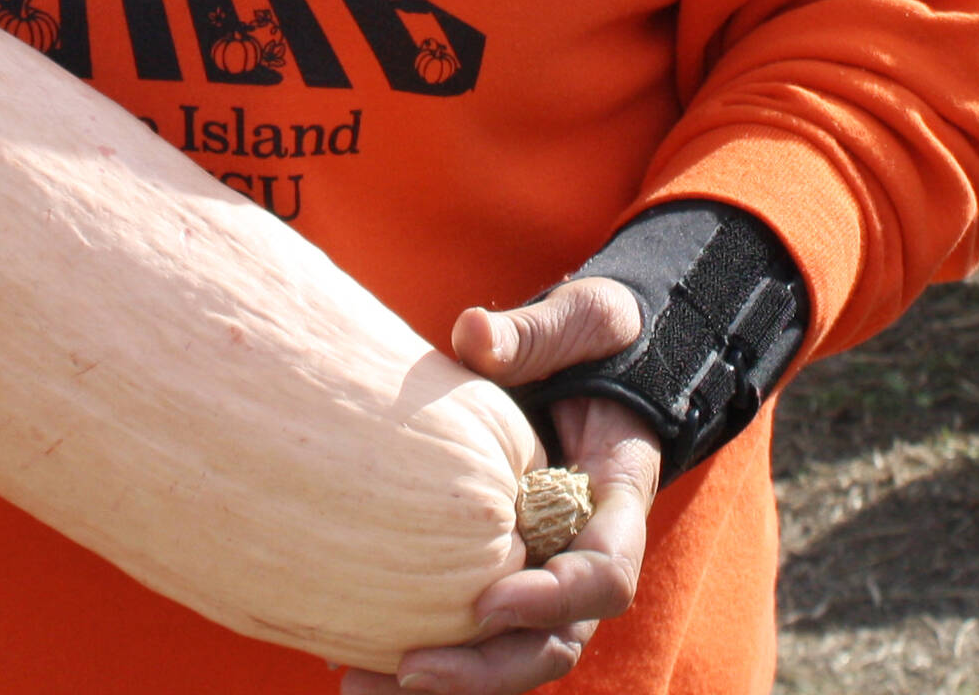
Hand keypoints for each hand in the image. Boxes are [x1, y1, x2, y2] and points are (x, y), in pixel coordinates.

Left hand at [339, 279, 660, 694]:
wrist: (594, 357)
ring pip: (513, 652)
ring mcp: (547, 566)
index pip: (604, 576)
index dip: (553, 598)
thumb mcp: (580, 320)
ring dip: (452, 680)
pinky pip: (479, 628)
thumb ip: (536, 333)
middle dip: (487, 669)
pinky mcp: (508, 566)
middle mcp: (587, 549)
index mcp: (617, 497)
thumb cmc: (592, 337)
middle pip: (555, 642)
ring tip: (364, 684)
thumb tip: (474, 337)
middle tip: (410, 671)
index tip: (487, 601)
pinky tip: (361, 657)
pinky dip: (434, 650)